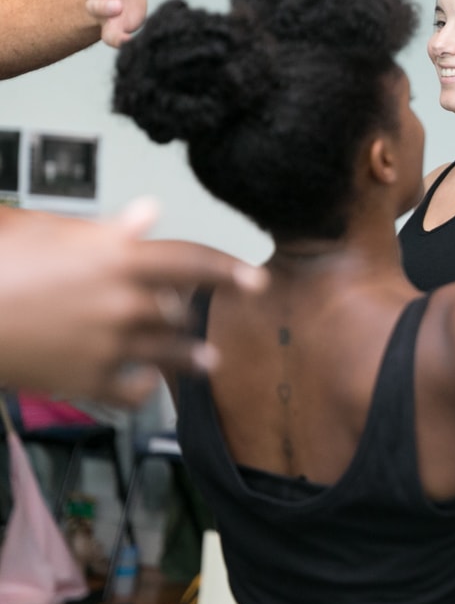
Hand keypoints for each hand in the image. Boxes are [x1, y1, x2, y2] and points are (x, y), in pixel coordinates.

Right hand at [0, 198, 264, 404]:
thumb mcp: (49, 230)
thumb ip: (106, 228)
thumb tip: (149, 213)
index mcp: (118, 258)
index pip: (193, 262)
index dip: (228, 271)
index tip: (256, 280)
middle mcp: (124, 301)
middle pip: (179, 309)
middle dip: (185, 309)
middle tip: (190, 310)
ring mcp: (110, 343)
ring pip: (170, 353)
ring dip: (191, 357)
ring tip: (208, 361)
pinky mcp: (88, 379)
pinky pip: (133, 390)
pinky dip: (142, 388)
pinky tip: (146, 386)